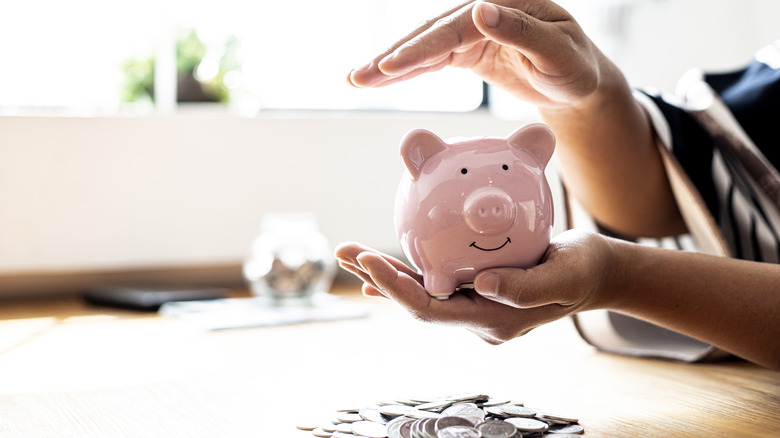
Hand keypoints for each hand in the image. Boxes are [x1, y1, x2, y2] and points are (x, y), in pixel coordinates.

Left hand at [334, 230, 622, 343]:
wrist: (596, 275)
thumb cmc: (585, 270)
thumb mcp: (566, 274)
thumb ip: (527, 286)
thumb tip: (482, 285)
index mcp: (494, 321)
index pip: (432, 310)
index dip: (396, 289)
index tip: (368, 261)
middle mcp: (478, 319)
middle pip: (417, 302)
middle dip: (378, 278)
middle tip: (344, 250)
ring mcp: (476, 307)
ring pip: (422, 292)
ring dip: (385, 274)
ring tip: (350, 253)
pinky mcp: (477, 291)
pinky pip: (435, 286)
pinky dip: (406, 276)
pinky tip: (379, 271)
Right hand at [347, 0, 604, 108]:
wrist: (578, 81)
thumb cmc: (575, 67)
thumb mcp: (559, 53)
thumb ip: (521, 32)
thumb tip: (481, 10)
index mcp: (506, 3)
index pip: (455, 27)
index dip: (420, 48)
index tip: (391, 66)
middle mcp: (484, 11)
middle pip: (430, 33)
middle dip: (393, 56)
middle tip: (359, 76)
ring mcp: (473, 30)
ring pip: (425, 46)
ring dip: (391, 64)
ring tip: (356, 79)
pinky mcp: (468, 49)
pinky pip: (433, 61)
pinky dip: (408, 71)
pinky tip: (381, 80)